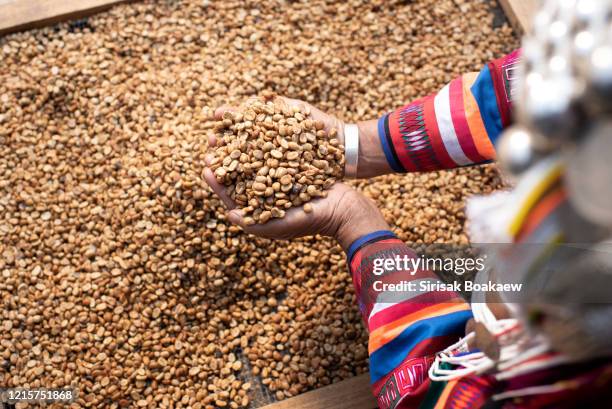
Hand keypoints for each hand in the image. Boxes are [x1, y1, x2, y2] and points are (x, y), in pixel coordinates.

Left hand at [204, 99, 389, 247]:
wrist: (345, 208)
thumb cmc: (312, 222)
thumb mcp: (280, 227)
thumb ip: (253, 222)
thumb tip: (227, 213)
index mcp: (259, 208)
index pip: (232, 194)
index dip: (218, 180)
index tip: (205, 167)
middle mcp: (267, 191)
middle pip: (240, 171)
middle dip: (224, 156)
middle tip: (210, 141)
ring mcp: (280, 175)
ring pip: (254, 156)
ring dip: (239, 142)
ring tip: (227, 127)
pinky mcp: (293, 162)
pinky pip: (274, 148)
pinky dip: (262, 135)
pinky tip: (253, 123)